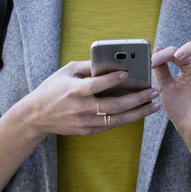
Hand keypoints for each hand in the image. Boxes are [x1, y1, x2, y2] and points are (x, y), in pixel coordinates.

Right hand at [21, 60, 159, 136]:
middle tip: (153, 91)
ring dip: (138, 112)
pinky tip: (139, 111)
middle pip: (113, 105)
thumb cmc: (52, 89)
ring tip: (154, 104)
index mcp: (74, 90)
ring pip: (116, 119)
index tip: (128, 73)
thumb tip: (110, 60)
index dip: (112, 80)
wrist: (36, 116)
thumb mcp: (65, 72)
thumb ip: (86, 66)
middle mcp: (80, 108)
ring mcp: (84, 121)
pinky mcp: (87, 131)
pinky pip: (111, 125)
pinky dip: (126, 118)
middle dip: (136, 99)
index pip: (96, 85)